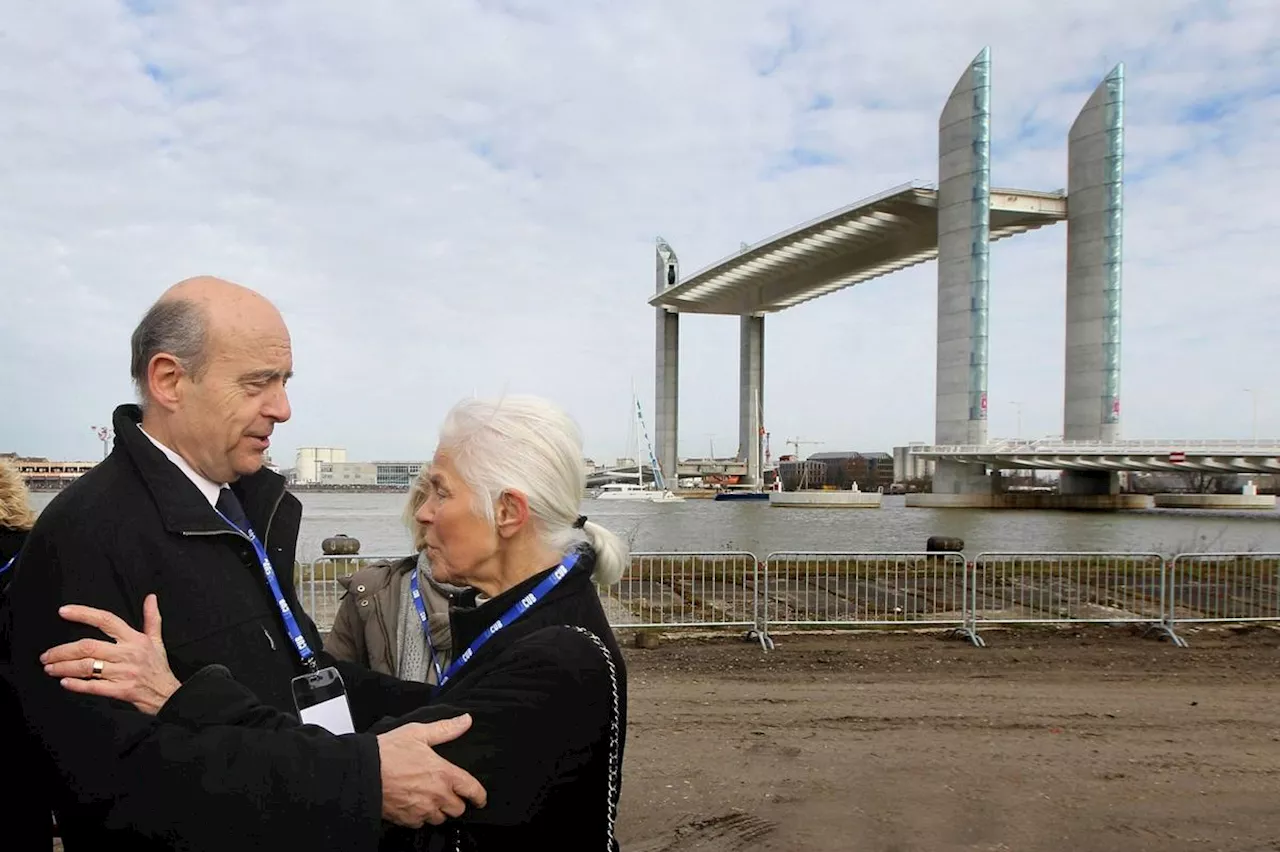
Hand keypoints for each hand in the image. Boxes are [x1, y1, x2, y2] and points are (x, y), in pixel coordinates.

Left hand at [40, 594, 181, 714]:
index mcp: (134, 639)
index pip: (106, 620)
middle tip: (46, 655)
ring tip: (49, 668)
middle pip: (89, 646)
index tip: (63, 611)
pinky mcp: (121, 691)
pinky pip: (94, 687)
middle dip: (63, 650)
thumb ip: (151, 618)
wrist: (169, 695)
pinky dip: (77, 685)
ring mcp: (124, 673)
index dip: (84, 614)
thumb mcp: (157, 640)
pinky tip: (64, 682)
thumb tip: (151, 597)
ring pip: (87, 667)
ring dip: (64, 667)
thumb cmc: (159, 667)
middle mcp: (128, 653)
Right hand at [377, 714, 487, 826]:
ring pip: (441, 818)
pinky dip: (421, 816)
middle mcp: (436, 795)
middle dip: (456, 801)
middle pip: (458, 809)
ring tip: (430, 797)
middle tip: (448, 792)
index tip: (480, 798)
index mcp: (444, 774)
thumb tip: (465, 721)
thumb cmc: (388, 752)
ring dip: (440, 810)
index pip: (472, 790)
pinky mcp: (408, 819)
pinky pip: (422, 823)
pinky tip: (415, 803)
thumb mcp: (419, 733)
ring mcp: (422, 809)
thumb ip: (445, 729)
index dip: (480, 796)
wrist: (363, 772)